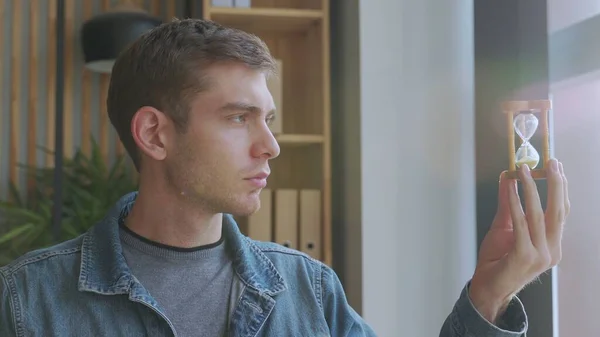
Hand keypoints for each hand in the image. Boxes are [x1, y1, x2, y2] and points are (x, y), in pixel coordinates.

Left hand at [469, 158, 569, 323]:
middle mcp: (552, 250)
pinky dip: (516, 203)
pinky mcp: (524, 256)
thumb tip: (508, 175)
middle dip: (555, 184)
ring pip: (539, 215)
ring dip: (532, 189)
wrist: (488, 288)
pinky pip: (521, 224)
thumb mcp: (504, 226)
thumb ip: (507, 202)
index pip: (561, 212)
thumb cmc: (497, 260)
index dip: (561, 188)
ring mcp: (540, 255)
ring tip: (525, 169)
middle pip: (557, 211)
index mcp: (553, 244)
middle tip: (551, 162)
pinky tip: (512, 187)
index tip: (556, 166)